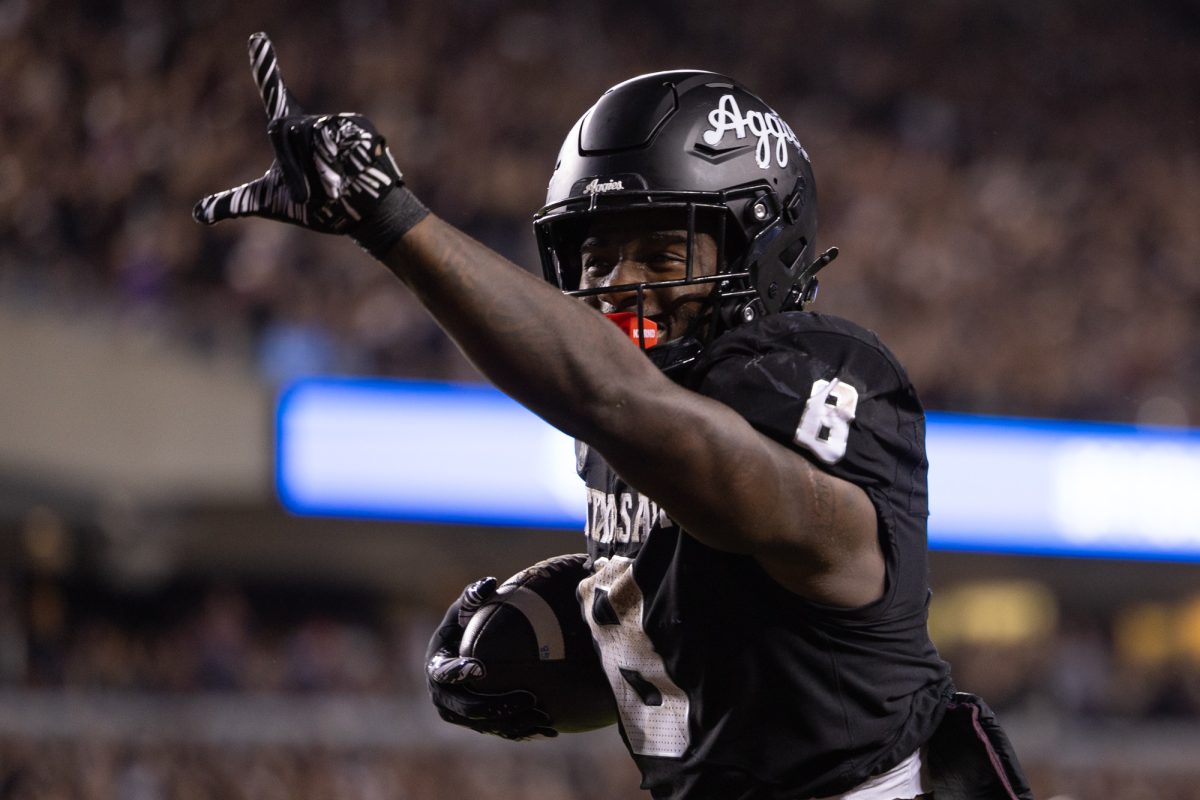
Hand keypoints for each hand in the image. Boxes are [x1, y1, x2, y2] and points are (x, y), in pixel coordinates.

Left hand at [193, 32, 425, 253]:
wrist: (359, 214)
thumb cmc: (316, 207)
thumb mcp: (268, 204)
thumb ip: (234, 202)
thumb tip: (195, 214)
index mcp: (288, 131)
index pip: (273, 93)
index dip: (265, 66)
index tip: (257, 37)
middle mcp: (311, 122)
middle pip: (288, 130)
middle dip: (295, 168)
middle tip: (306, 197)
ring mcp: (338, 122)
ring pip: (315, 138)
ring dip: (320, 172)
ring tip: (332, 192)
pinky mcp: (360, 129)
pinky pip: (343, 142)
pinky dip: (341, 166)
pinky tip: (350, 179)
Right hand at [426, 577, 557, 739]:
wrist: (472, 651)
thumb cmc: (467, 623)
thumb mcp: (466, 608)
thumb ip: (474, 596)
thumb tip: (490, 583)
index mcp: (436, 665)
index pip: (443, 673)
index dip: (458, 673)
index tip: (479, 668)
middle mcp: (443, 695)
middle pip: (467, 709)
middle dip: (496, 706)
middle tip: (528, 697)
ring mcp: (459, 713)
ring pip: (485, 726)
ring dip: (514, 723)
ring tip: (542, 715)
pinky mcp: (477, 724)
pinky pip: (499, 731)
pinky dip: (522, 732)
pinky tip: (548, 729)